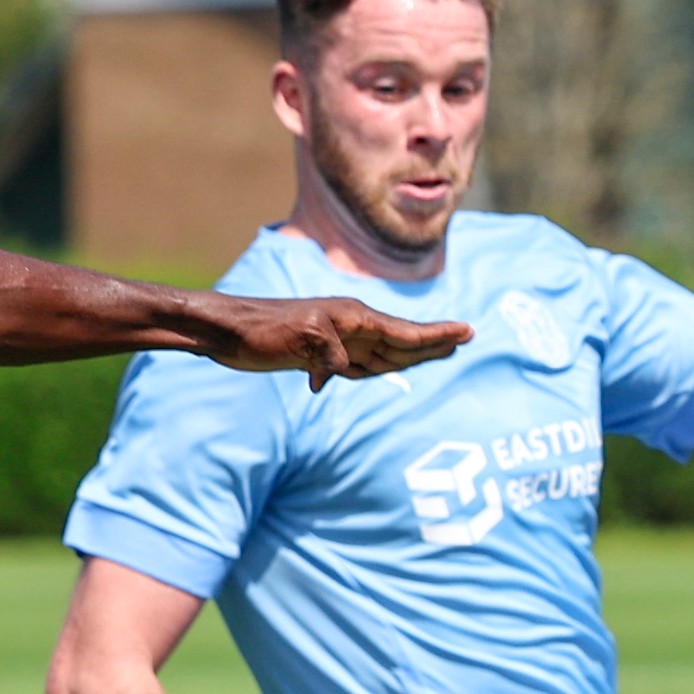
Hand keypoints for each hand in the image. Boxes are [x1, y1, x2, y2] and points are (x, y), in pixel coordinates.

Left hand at [185, 294, 472, 388]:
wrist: (228, 332)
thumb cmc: (260, 329)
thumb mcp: (298, 338)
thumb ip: (328, 354)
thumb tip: (335, 375)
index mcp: (353, 318)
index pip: (403, 331)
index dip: (435, 335)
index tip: (465, 330)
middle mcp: (351, 327)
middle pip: (401, 340)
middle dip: (433, 341)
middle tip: (466, 336)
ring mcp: (337, 341)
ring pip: (384, 352)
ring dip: (412, 353)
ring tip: (440, 349)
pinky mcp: (320, 355)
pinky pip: (360, 364)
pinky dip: (379, 367)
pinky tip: (388, 369)